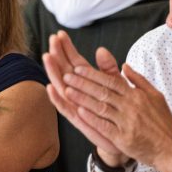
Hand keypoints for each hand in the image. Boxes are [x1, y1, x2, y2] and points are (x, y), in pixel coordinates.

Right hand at [43, 31, 124, 157]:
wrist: (124, 138)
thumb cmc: (118, 111)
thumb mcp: (115, 86)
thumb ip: (108, 69)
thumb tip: (101, 49)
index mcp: (87, 83)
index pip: (74, 62)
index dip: (67, 48)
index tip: (60, 34)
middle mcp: (78, 93)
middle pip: (64, 70)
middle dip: (58, 54)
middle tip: (52, 39)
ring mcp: (76, 106)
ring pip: (61, 86)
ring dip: (53, 71)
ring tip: (47, 56)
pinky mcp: (78, 120)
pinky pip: (64, 108)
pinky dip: (56, 98)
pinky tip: (50, 87)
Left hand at [62, 61, 171, 171]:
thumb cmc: (162, 122)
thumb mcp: (155, 96)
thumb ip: (138, 80)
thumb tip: (125, 65)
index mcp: (136, 95)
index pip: (111, 81)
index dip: (93, 75)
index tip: (78, 69)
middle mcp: (130, 106)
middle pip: (102, 92)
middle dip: (82, 83)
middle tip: (66, 76)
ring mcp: (126, 122)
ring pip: (100, 107)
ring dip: (82, 98)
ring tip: (66, 91)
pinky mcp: (123, 138)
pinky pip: (104, 126)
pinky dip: (91, 118)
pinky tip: (79, 111)